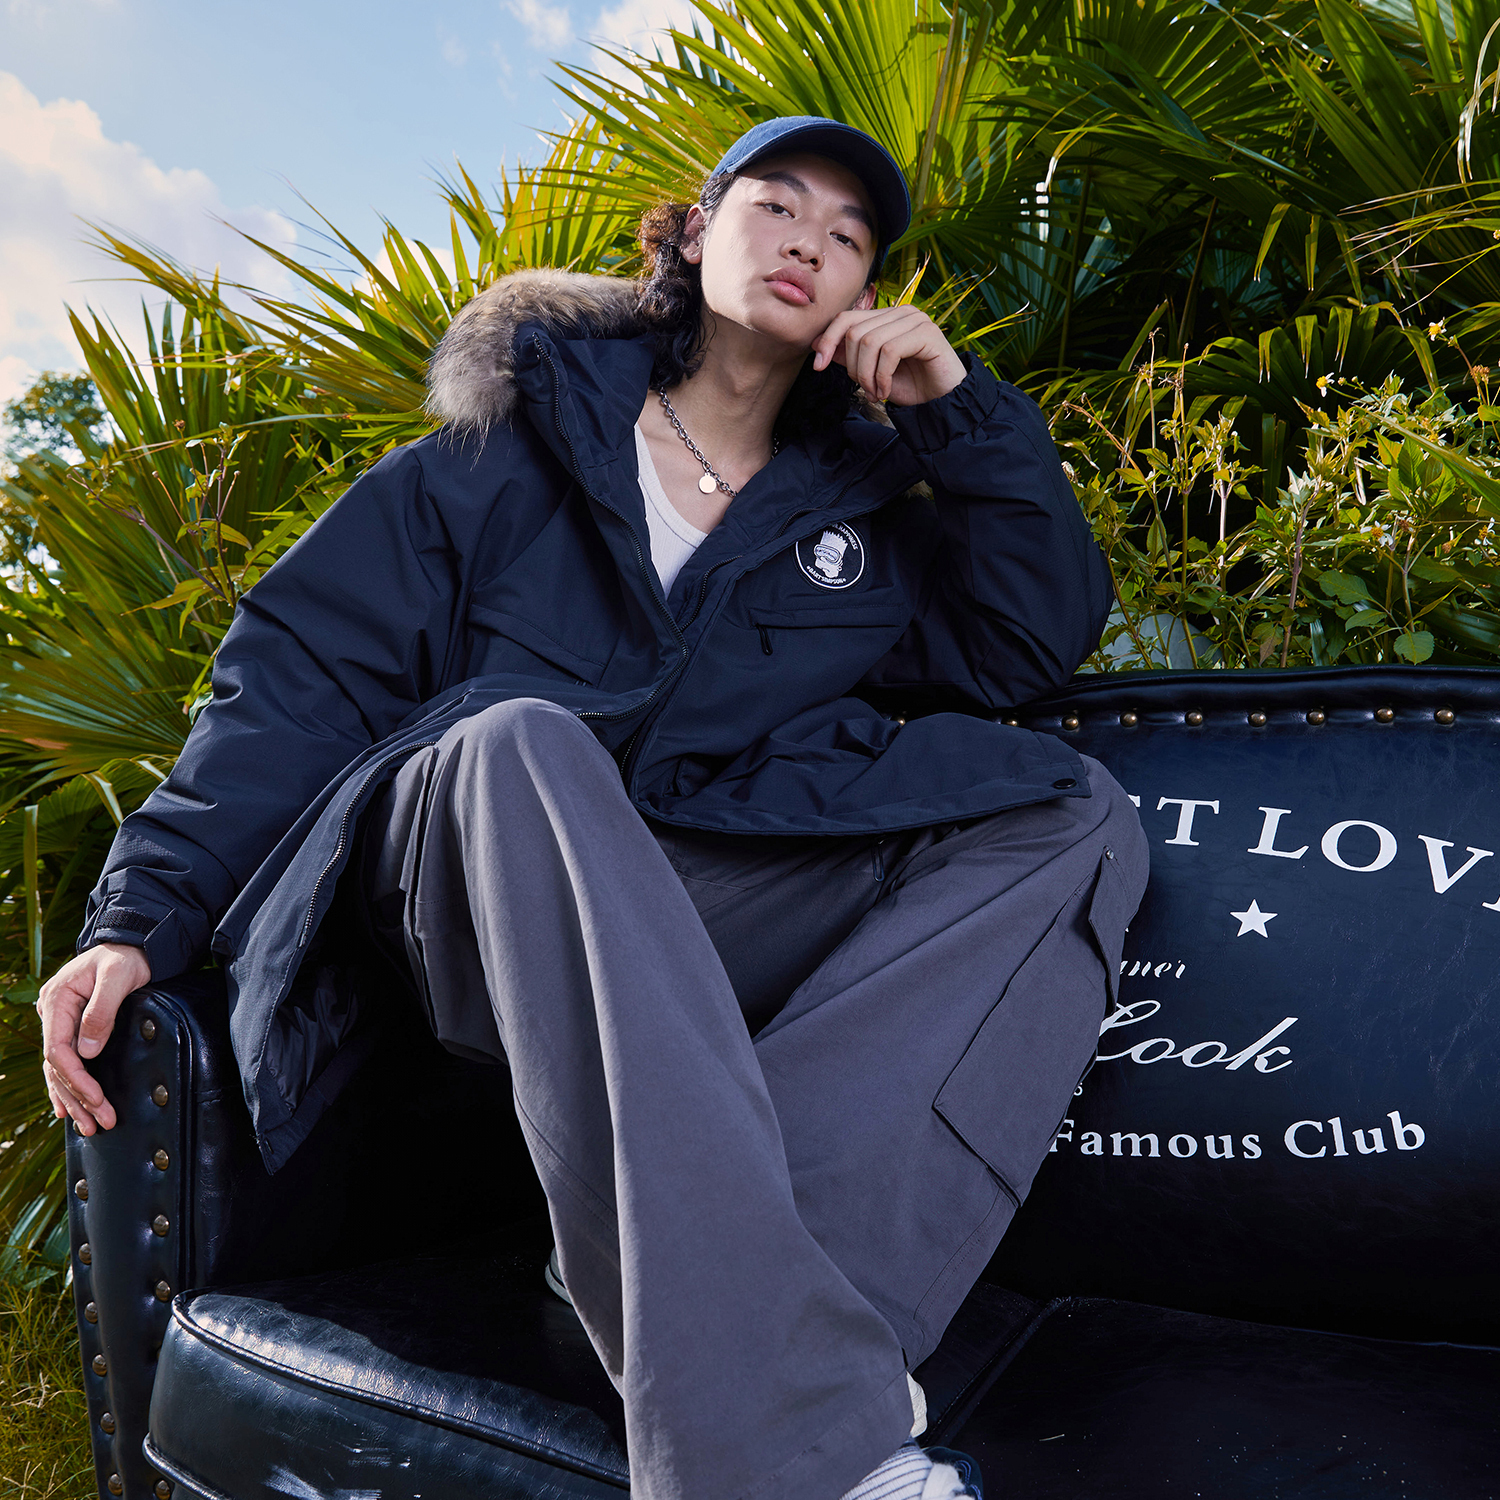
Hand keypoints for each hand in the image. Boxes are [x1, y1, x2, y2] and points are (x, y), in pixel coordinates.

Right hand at [38, 942, 151, 1134]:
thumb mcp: (118, 977)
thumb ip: (101, 1011)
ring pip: (61, 1068)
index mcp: (57, 1000)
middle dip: (78, 1096)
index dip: (76, 1078)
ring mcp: (61, 1020)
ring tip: (89, 1126)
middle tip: (99, 1123)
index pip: (58, 1050)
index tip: (96, 1098)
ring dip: (74, 1098)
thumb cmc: (127, 956)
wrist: (136, 943)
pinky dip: (67, 1086)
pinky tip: (68, 1108)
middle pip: (58, 1065)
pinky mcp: (75, 1026)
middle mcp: (53, 1012)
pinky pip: (66, 1061)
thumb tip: (87, 1051)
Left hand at [811, 305, 967, 406]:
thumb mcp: (871, 372)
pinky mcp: (927, 333)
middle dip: (853, 367)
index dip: (828, 340)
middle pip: (854, 331)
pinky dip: (881, 376)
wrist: (942, 401)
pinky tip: (886, 391)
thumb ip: (849, 356)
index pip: (846, 318)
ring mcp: (915, 319)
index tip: (818, 366)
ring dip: (866, 375)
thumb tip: (817, 344)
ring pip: (869, 341)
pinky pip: (889, 351)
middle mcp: (901, 312)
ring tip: (875, 393)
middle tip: (865, 389)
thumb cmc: (910, 386)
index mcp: (886, 317)